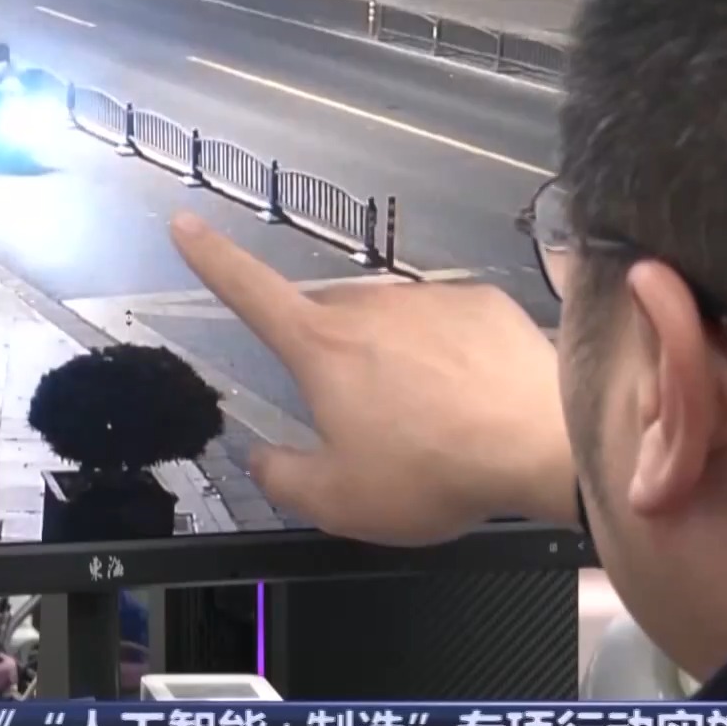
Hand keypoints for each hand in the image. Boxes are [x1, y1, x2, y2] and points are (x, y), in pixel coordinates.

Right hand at [169, 213, 576, 544]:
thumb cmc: (431, 472)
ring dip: (394, 362)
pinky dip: (448, 357)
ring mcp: (428, 298)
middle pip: (328, 322)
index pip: (249, 291)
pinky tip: (472, 400)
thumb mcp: (338, 501)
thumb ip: (283, 477)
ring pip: (389, 325)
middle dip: (332, 361)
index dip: (211, 257)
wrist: (541, 443)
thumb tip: (261, 456)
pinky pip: (446, 325)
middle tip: (364, 422)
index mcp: (319, 347)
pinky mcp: (482, 302)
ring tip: (431, 422)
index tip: (184, 224)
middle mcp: (369, 306)